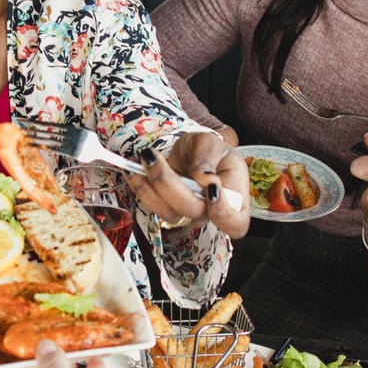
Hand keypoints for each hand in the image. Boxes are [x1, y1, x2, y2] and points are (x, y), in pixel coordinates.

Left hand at [127, 133, 250, 239]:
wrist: (195, 151)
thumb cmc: (211, 150)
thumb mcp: (212, 145)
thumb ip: (208, 160)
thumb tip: (206, 179)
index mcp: (235, 200)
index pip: (235, 223)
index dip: (223, 214)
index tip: (211, 190)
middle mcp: (211, 213)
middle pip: (193, 212)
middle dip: (169, 185)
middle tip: (153, 157)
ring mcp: (188, 214)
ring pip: (168, 213)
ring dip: (149, 186)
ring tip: (142, 158)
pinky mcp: (168, 209)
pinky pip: (153, 205)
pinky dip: (139, 186)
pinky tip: (132, 168)